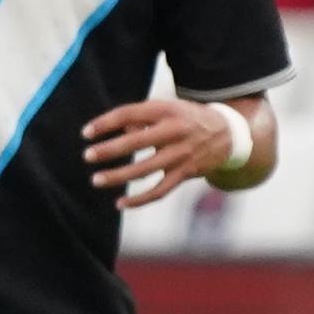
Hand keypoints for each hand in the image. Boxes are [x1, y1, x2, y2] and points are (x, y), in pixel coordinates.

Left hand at [84, 97, 245, 206]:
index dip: (105, 123)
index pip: (129, 114)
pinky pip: (160, 190)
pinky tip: (121, 203)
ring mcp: (181, 154)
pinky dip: (140, 199)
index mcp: (166, 110)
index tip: (86, 133)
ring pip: (145, 169)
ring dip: (119, 176)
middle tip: (88, 156)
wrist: (228, 134)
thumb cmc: (187, 118)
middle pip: (136, 142)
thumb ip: (141, 119)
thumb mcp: (167, 109)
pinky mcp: (185, 173)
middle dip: (109, 150)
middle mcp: (174, 131)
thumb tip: (119, 130)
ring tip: (96, 180)